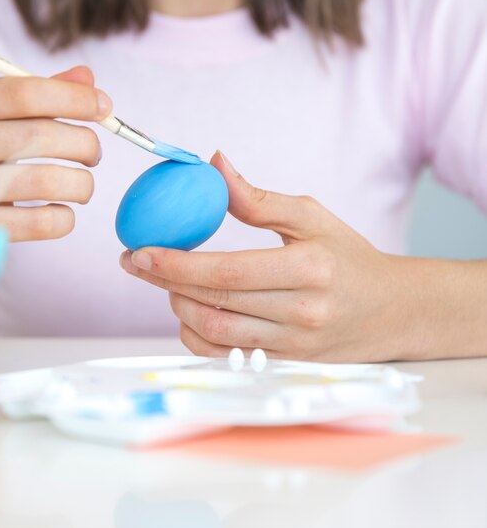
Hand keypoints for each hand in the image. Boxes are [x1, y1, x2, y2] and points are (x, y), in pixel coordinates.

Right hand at [0, 66, 111, 241]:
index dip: (74, 98)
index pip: (23, 92)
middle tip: (94, 153)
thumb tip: (88, 80)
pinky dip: (66, 218)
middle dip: (85, 144)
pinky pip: (41, 223)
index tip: (105, 107)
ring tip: (83, 185)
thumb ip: (36, 97)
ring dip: (82, 183)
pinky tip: (64, 211)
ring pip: (46, 180)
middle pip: (39, 136)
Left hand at [121, 151, 421, 361]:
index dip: (177, 264)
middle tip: (137, 262)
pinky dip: (196, 334)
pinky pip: (225, 354)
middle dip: (165, 283)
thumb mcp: (312, 217)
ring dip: (178, 307)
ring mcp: (292, 345)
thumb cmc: (349, 258)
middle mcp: (300, 313)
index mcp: (308, 269)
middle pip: (214, 304)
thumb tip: (214, 165)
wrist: (391, 311)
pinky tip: (189, 311)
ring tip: (167, 282)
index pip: (227, 272)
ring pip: (214, 334)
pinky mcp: (285, 362)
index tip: (140, 252)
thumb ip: (259, 198)